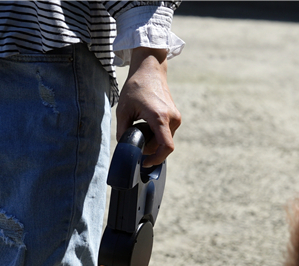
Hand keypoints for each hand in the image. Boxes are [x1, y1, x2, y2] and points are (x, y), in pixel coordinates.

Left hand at [116, 47, 181, 165]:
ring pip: (165, 140)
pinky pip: (167, 133)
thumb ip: (123, 130)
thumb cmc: (136, 87)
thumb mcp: (123, 109)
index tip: (146, 162)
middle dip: (149, 148)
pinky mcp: (176, 117)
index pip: (166, 147)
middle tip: (135, 139)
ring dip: (152, 140)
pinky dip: (157, 134)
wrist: (150, 70)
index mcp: (160, 117)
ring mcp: (176, 118)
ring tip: (140, 126)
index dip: (157, 159)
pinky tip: (146, 124)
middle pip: (162, 146)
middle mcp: (172, 119)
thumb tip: (124, 147)